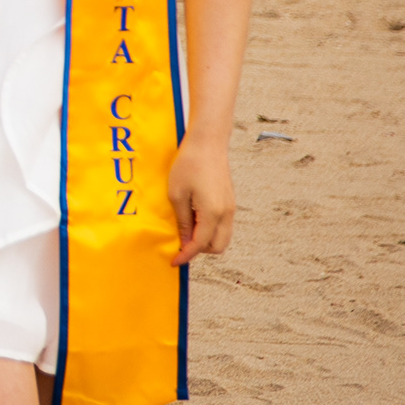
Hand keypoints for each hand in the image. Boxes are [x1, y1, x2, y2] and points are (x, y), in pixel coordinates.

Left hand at [166, 136, 235, 262]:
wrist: (208, 143)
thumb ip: (182, 221)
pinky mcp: (230, 202)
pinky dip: (210, 230)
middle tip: (180, 244)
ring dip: (206, 240)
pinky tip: (194, 220)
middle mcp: (226, 214)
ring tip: (186, 231)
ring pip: (223, 237)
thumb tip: (184, 242)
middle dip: (199, 250)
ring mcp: (231, 208)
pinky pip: (223, 226)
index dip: (186, 256)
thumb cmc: (188, 165)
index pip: (200, 245)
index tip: (173, 261)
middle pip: (217, 247)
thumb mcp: (177, 195)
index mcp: (212, 213)